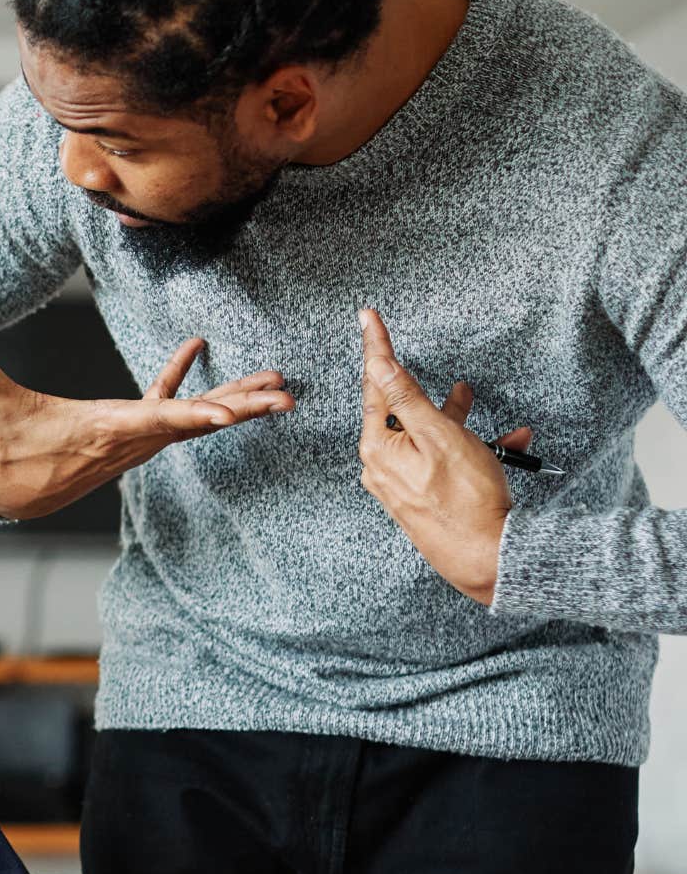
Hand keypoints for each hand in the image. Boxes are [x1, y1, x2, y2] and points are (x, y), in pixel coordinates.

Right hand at [0, 337, 294, 519]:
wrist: (18, 491)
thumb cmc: (12, 446)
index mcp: (107, 428)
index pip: (158, 420)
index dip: (196, 413)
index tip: (234, 414)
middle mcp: (133, 437)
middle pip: (197, 421)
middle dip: (243, 409)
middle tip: (286, 399)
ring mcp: (139, 438)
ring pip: (198, 417)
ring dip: (239, 400)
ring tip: (282, 387)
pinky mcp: (134, 431)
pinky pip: (171, 405)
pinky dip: (188, 380)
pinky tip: (199, 347)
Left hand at [357, 309, 530, 605]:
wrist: (486, 559)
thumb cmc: (467, 500)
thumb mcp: (440, 437)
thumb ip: (408, 399)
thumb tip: (379, 365)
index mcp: (378, 448)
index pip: (375, 385)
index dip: (377, 347)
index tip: (367, 315)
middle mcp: (380, 467)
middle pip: (402, 413)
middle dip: (431, 394)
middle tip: (449, 379)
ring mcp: (398, 485)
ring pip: (425, 437)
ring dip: (456, 420)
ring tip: (476, 402)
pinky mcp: (417, 498)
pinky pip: (437, 461)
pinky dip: (467, 449)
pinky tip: (506, 444)